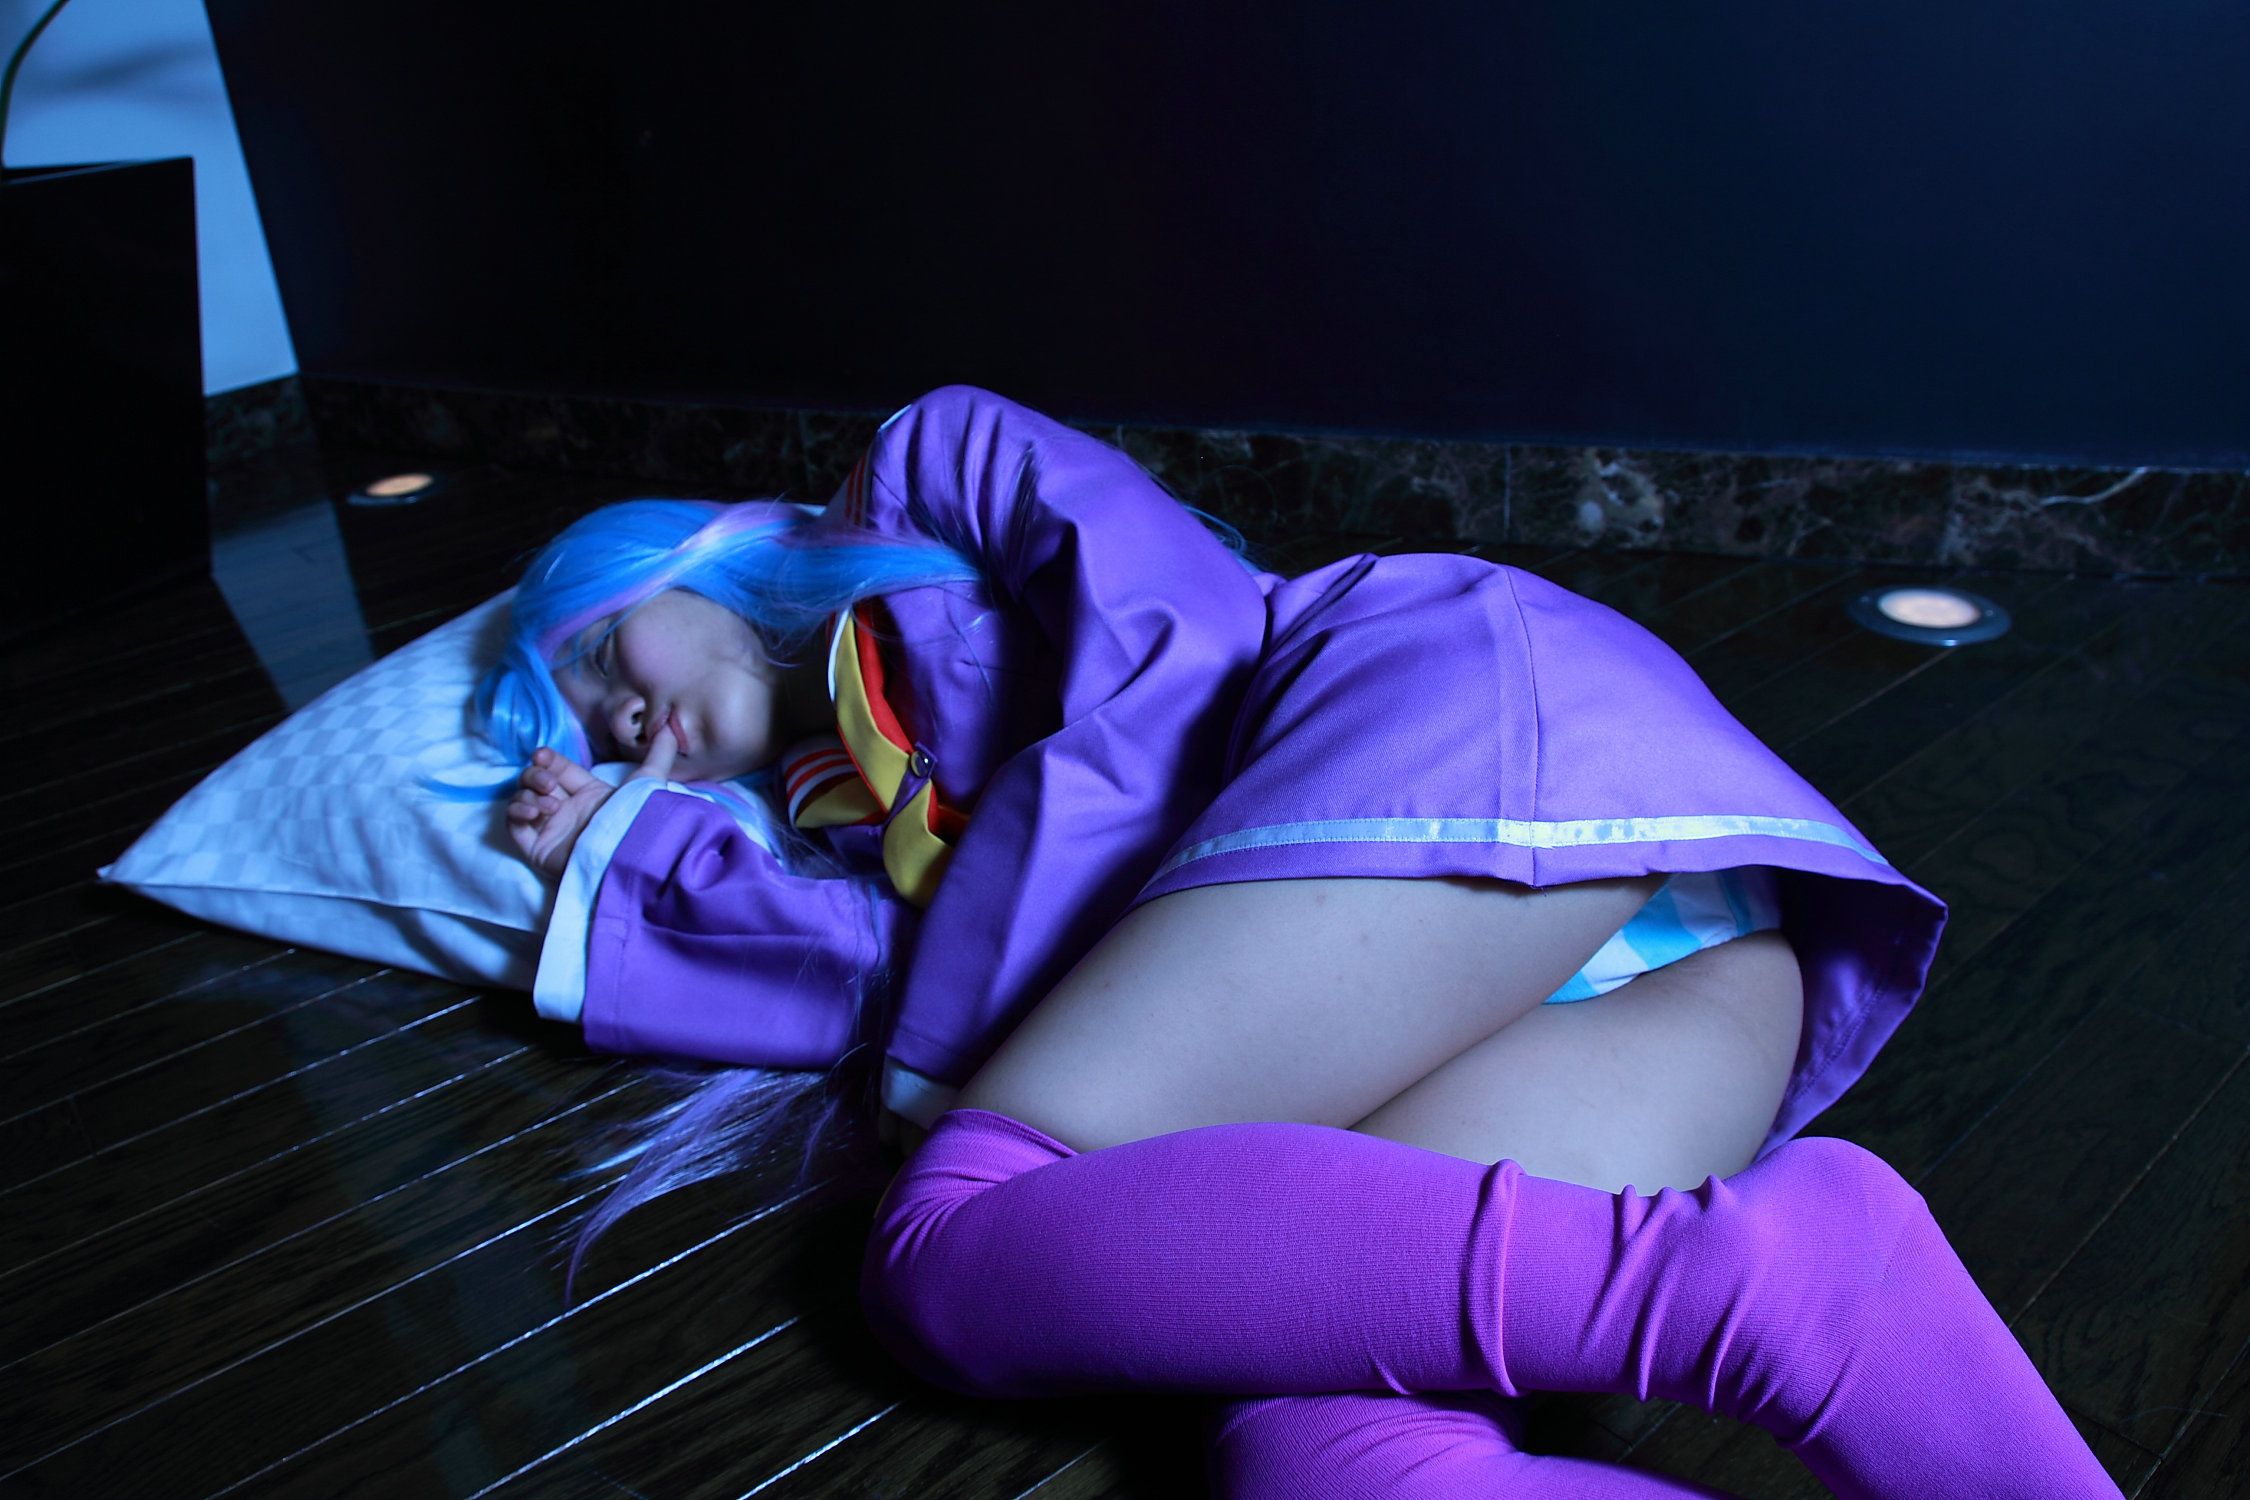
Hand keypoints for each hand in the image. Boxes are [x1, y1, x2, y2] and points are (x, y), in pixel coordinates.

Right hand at [506, 727, 679, 877]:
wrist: (624, 856)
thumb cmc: (635, 818)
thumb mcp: (650, 782)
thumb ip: (660, 754)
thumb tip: (671, 728)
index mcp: (589, 793)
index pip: (559, 768)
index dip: (548, 759)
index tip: (542, 755)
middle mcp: (568, 809)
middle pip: (536, 780)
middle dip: (537, 776)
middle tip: (550, 785)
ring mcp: (551, 828)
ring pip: (523, 798)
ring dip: (529, 795)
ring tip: (549, 806)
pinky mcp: (536, 847)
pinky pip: (514, 823)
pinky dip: (517, 812)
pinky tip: (534, 813)